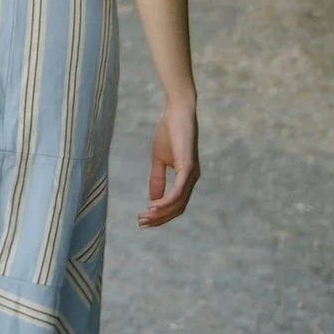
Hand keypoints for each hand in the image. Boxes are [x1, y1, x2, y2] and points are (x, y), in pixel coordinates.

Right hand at [140, 98, 198, 225]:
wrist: (176, 111)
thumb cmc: (169, 131)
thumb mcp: (159, 159)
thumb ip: (157, 179)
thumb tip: (153, 199)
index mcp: (186, 178)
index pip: (176, 204)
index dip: (161, 215)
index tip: (143, 219)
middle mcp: (192, 179)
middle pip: (177, 209)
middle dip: (159, 219)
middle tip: (141, 223)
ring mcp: (192, 174)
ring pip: (178, 203)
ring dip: (160, 213)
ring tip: (144, 216)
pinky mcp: (188, 167)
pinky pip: (178, 191)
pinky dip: (166, 201)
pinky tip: (153, 205)